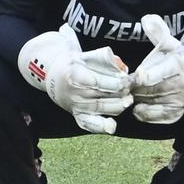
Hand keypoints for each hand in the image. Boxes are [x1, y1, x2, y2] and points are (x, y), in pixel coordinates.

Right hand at [17, 26, 131, 134]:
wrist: (54, 76)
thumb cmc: (74, 64)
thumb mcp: (85, 56)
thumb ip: (104, 59)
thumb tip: (123, 68)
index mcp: (76, 75)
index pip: (100, 82)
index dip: (117, 82)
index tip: (128, 80)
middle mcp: (75, 93)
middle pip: (103, 96)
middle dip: (121, 94)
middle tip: (130, 89)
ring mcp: (76, 106)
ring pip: (102, 109)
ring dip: (118, 106)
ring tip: (127, 100)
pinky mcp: (77, 116)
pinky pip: (89, 124)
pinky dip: (100, 127)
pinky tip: (111, 126)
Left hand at [132, 15, 183, 123]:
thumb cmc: (180, 55)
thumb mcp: (170, 41)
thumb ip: (158, 31)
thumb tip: (146, 18)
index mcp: (178, 64)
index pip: (159, 73)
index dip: (146, 75)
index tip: (136, 75)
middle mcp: (180, 84)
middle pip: (152, 90)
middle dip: (136, 89)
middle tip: (124, 86)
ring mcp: (180, 99)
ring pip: (154, 104)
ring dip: (139, 101)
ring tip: (128, 96)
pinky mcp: (179, 110)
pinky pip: (163, 117)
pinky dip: (149, 116)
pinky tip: (138, 111)